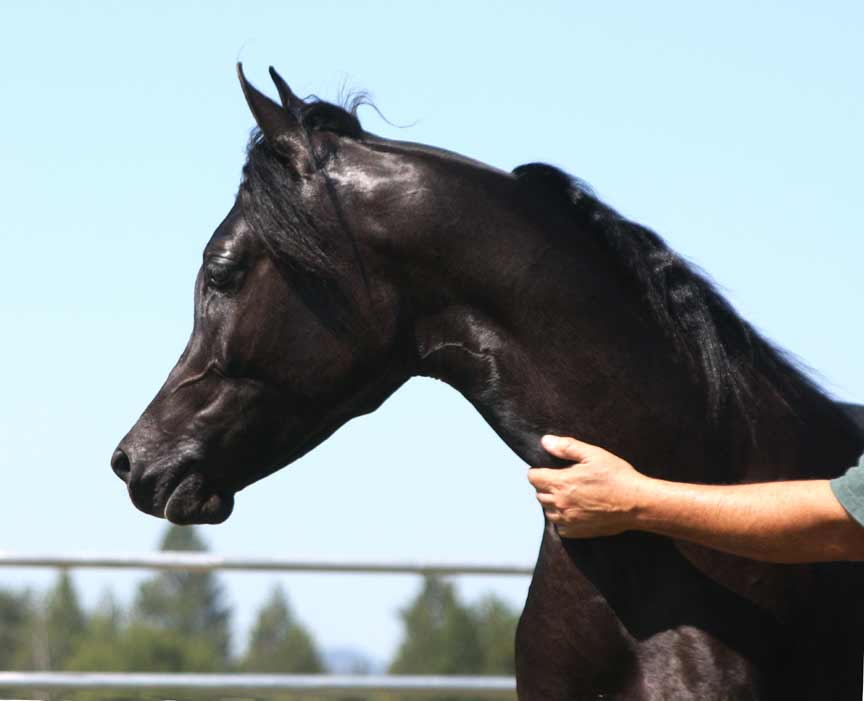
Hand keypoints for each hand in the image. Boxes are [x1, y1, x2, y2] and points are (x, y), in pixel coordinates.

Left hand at [527, 435, 648, 537]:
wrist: (637, 504)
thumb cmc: (617, 477)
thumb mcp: (593, 455)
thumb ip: (566, 447)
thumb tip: (545, 441)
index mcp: (561, 483)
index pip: (533, 478)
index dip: (539, 471)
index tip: (549, 468)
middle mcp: (560, 503)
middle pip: (538, 494)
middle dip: (545, 486)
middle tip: (563, 479)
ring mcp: (568, 519)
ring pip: (548, 511)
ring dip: (552, 503)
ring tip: (569, 494)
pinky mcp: (578, 532)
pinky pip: (560, 526)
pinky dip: (563, 519)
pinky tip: (575, 510)